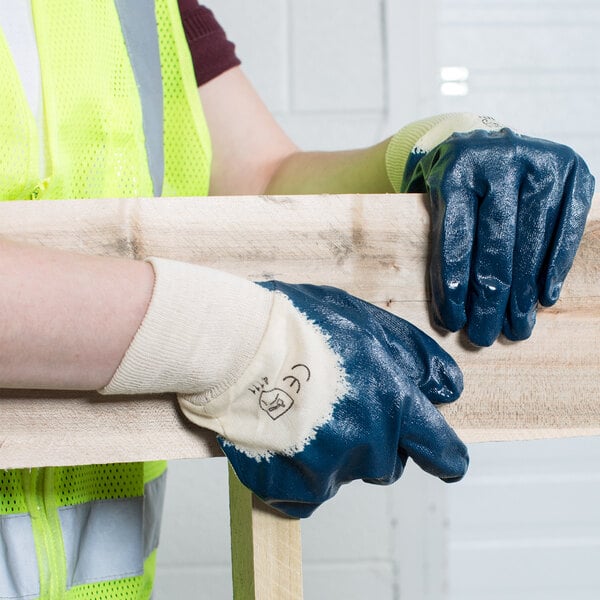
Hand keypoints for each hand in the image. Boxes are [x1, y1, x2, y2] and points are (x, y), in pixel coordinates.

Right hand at [180, 281, 467, 517]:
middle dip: (373, 440)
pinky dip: (300, 474)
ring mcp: (328, 470)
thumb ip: (416, 358)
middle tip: (337, 405)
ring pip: (346, 475)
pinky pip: (308, 494)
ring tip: (303, 414)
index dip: (445, 458)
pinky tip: (284, 440)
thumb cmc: (300, 324)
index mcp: (394, 404)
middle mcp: (368, 443)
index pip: (441, 452)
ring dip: (334, 453)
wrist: (236, 343)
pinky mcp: (290, 486)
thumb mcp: (369, 323)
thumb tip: (448, 390)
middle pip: (388, 464)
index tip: (444, 463)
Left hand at [391, 115, 594, 345]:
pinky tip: (544, 298)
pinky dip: (556, 266)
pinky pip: (566, 227)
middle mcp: (498, 160)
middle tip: (485, 336)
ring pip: (532, 242)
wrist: (486, 142)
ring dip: (523, 294)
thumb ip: (443, 244)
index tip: (454, 322)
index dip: (454, 286)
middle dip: (490, 300)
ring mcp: (539, 161)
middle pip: (496, 246)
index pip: (456, 240)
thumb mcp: (437, 202)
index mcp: (456, 171)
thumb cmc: (458, 185)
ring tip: (516, 328)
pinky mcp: (572, 168)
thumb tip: (451, 315)